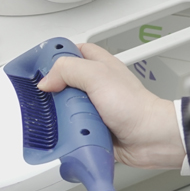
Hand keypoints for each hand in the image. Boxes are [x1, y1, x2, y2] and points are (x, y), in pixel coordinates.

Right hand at [38, 43, 184, 168]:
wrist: (150, 139)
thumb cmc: (135, 106)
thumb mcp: (97, 76)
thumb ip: (68, 70)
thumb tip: (46, 80)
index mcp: (97, 64)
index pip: (69, 51)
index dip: (54, 55)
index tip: (39, 66)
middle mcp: (94, 85)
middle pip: (61, 82)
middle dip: (53, 91)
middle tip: (50, 97)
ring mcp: (92, 107)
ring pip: (63, 107)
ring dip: (60, 115)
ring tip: (62, 116)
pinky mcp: (91, 127)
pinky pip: (70, 129)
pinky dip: (67, 132)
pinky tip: (68, 132)